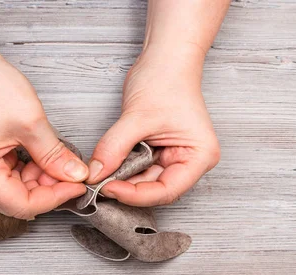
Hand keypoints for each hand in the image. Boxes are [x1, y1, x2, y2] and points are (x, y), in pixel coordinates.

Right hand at [0, 47, 87, 218]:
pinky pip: (3, 178)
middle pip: (13, 202)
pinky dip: (24, 172)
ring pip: (10, 192)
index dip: (53, 198)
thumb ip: (55, 155)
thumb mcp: (32, 122)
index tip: (76, 186)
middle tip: (68, 172)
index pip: (21, 205)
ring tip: (52, 159)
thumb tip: (75, 175)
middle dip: (44, 190)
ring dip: (35, 181)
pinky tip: (37, 156)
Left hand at [87, 46, 220, 206]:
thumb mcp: (136, 117)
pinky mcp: (158, 153)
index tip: (109, 188)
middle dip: (127, 189)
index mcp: (199, 156)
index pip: (166, 190)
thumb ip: (114, 148)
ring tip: (101, 175)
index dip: (136, 195)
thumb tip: (95, 174)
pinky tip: (107, 168)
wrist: (164, 59)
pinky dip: (122, 170)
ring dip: (122, 180)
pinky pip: (138, 170)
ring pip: (144, 182)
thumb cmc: (165, 80)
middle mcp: (190, 161)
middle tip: (99, 185)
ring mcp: (174, 157)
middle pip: (155, 190)